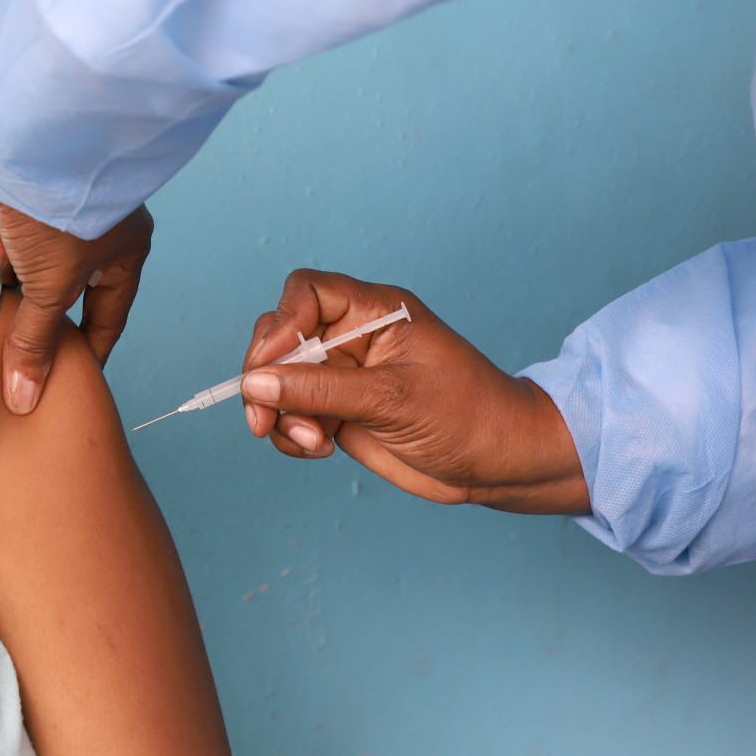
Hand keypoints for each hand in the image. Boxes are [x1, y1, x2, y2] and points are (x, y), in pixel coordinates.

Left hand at [0, 198, 153, 413]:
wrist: (30, 138)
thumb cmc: (61, 211)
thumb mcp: (50, 286)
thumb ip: (35, 344)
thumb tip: (26, 402)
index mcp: (123, 253)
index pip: (106, 317)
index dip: (84, 351)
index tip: (63, 382)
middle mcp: (93, 232)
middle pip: (52, 290)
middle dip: (24, 298)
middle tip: (6, 309)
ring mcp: (55, 211)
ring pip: (20, 262)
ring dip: (1, 262)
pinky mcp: (17, 193)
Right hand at [238, 269, 588, 514]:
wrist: (500, 463)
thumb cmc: (467, 414)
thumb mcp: (391, 399)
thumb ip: (320, 390)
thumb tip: (256, 383)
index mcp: (374, 312)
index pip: (307, 292)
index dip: (281, 323)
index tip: (268, 367)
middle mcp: (353, 337)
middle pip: (282, 337)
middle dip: (267, 377)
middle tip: (264, 419)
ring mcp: (345, 376)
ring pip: (280, 380)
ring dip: (279, 413)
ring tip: (311, 442)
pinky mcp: (340, 411)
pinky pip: (292, 414)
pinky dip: (291, 433)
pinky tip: (319, 448)